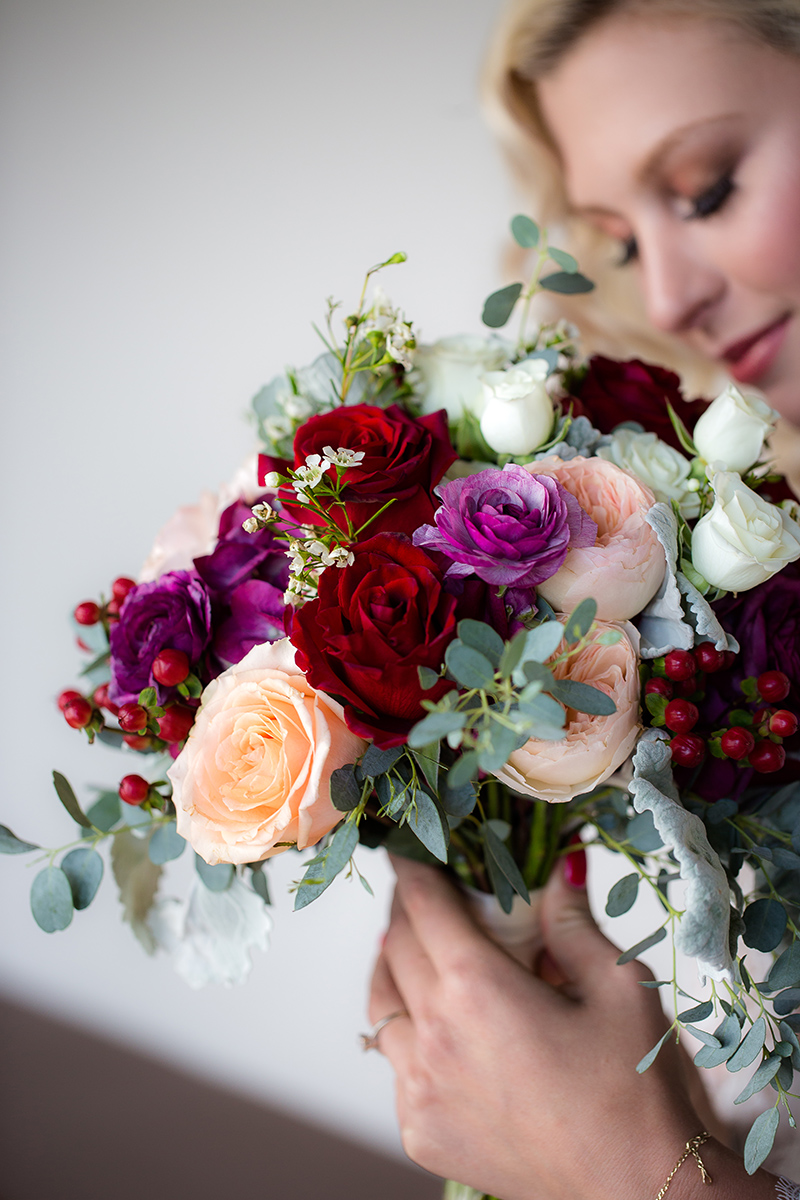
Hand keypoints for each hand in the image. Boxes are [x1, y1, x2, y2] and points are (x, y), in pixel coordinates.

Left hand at [368, 853, 774, 1199]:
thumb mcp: (618, 986)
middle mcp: (432, 1034)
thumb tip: (562, 863)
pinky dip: (408, 1034)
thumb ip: (573, 920)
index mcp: (475, 987)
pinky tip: (442, 1030)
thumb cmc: (633, 1087)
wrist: (635, 1190)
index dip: (414, 870)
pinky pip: (395, 1064)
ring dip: (396, 970)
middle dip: (407, 914)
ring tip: (421, 956)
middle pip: (394, 948)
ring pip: (380, 1004)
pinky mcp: (419, 1130)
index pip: (422, 905)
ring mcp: (418, 1088)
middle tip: (428, 899)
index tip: (411, 852)